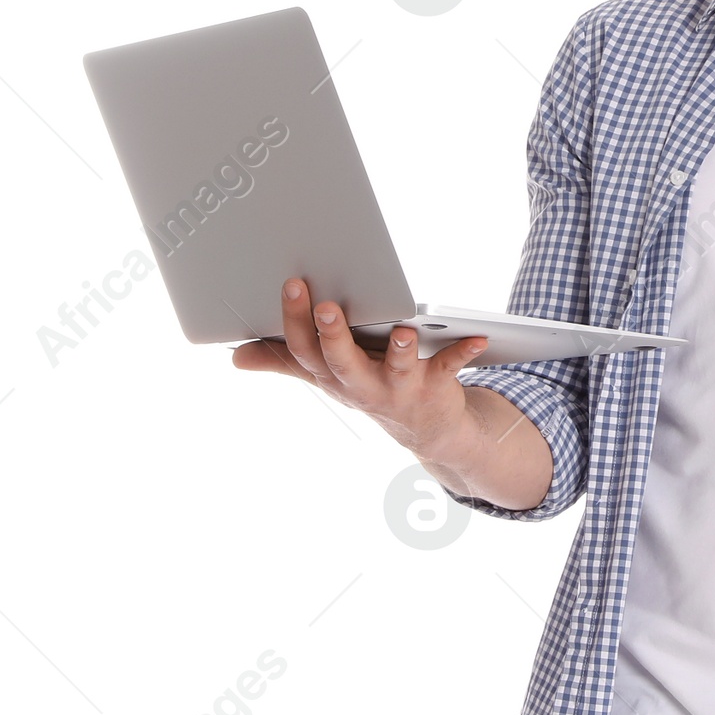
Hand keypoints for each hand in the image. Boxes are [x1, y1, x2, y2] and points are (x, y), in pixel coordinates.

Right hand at [231, 278, 488, 463]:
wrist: (427, 430)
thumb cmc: (370, 387)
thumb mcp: (326, 376)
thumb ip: (283, 362)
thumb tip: (237, 357)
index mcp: (332, 376)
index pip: (304, 350)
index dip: (295, 320)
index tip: (294, 284)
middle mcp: (361, 386)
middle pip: (341, 362)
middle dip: (333, 335)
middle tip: (327, 306)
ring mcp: (399, 389)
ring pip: (395, 369)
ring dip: (398, 351)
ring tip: (403, 330)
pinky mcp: (435, 388)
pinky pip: (449, 369)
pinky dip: (463, 353)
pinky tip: (478, 337)